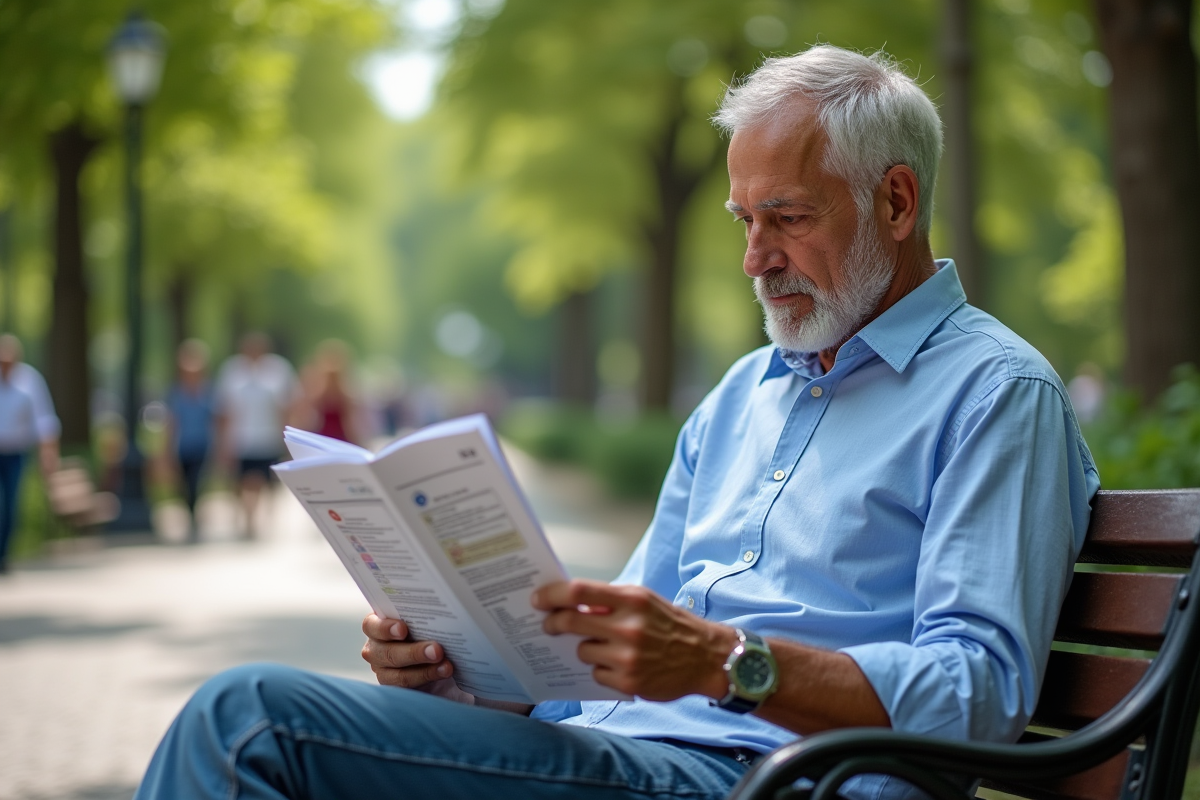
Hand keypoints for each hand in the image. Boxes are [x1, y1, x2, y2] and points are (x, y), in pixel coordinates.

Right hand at [360, 614, 474, 703]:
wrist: (440, 653)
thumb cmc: (427, 628)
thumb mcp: (422, 620)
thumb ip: (422, 615)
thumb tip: (438, 605)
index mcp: (377, 626)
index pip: (371, 625)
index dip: (385, 628)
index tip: (403, 629)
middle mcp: (376, 649)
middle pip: (388, 653)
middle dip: (414, 652)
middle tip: (437, 650)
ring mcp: (384, 671)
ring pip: (399, 675)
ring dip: (426, 670)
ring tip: (447, 666)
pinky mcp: (397, 689)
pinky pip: (409, 688)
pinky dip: (428, 678)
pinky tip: (443, 672)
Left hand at [533, 580, 735, 700]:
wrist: (706, 657)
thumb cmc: (670, 625)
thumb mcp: (645, 601)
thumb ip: (611, 601)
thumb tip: (569, 602)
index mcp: (632, 600)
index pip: (579, 592)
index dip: (552, 595)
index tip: (538, 600)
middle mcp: (629, 627)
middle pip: (571, 622)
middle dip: (553, 624)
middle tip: (548, 625)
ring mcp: (628, 657)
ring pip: (583, 651)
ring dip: (587, 649)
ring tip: (607, 647)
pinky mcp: (629, 682)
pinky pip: (596, 674)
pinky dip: (602, 670)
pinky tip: (620, 665)